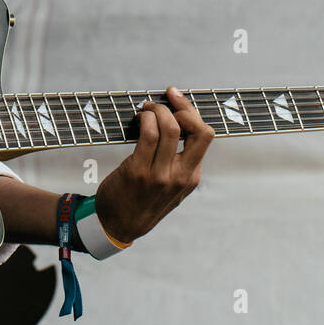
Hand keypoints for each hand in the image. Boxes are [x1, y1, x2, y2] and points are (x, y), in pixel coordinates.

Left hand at [93, 86, 214, 243]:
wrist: (118, 226)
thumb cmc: (142, 201)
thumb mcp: (172, 189)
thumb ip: (179, 163)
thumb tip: (176, 124)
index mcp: (191, 177)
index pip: (205, 135)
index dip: (191, 111)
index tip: (176, 98)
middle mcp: (180, 176)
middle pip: (196, 129)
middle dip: (181, 107)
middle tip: (163, 102)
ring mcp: (160, 175)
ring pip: (170, 128)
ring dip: (157, 110)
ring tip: (146, 109)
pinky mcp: (138, 172)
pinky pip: (148, 135)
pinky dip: (145, 119)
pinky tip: (139, 119)